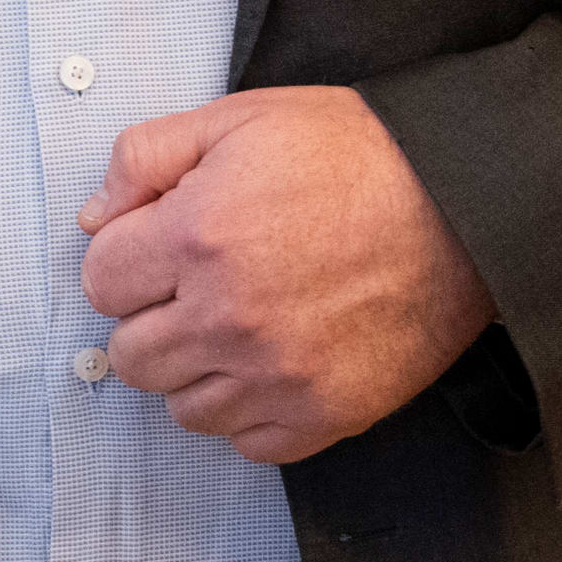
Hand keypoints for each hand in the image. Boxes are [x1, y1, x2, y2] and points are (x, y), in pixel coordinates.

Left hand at [76, 87, 498, 466]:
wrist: (466, 204)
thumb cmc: (358, 156)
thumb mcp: (241, 119)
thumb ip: (147, 157)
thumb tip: (95, 216)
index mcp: (197, 236)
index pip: (100, 282)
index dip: (128, 259)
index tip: (164, 247)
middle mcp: (228, 316)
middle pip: (131, 355)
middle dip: (153, 317)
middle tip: (201, 286)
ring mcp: (277, 374)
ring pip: (181, 408)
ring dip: (199, 369)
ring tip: (243, 324)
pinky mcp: (324, 415)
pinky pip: (247, 442)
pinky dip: (252, 410)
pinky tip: (277, 361)